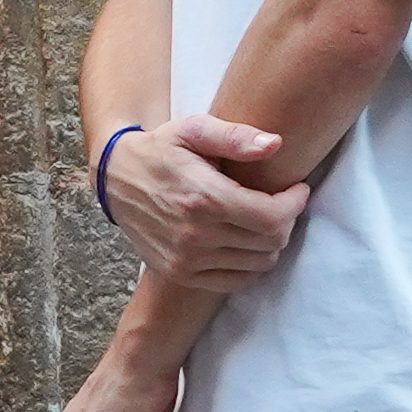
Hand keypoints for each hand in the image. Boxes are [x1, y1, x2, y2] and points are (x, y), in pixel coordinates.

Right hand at [102, 114, 305, 284]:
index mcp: (202, 198)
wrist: (115, 178)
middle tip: (280, 203)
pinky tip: (245, 243)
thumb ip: (235, 136)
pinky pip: (236, 281)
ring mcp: (185, 260)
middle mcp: (194, 235)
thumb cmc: (159, 149)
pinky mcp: (179, 273)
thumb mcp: (193, 130)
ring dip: (270, 243)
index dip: (294, 204)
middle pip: (270, 243)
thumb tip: (275, 145)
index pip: (271, 218)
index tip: (296, 190)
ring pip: (259, 264)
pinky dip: (251, 265)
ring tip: (263, 221)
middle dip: (286, 221)